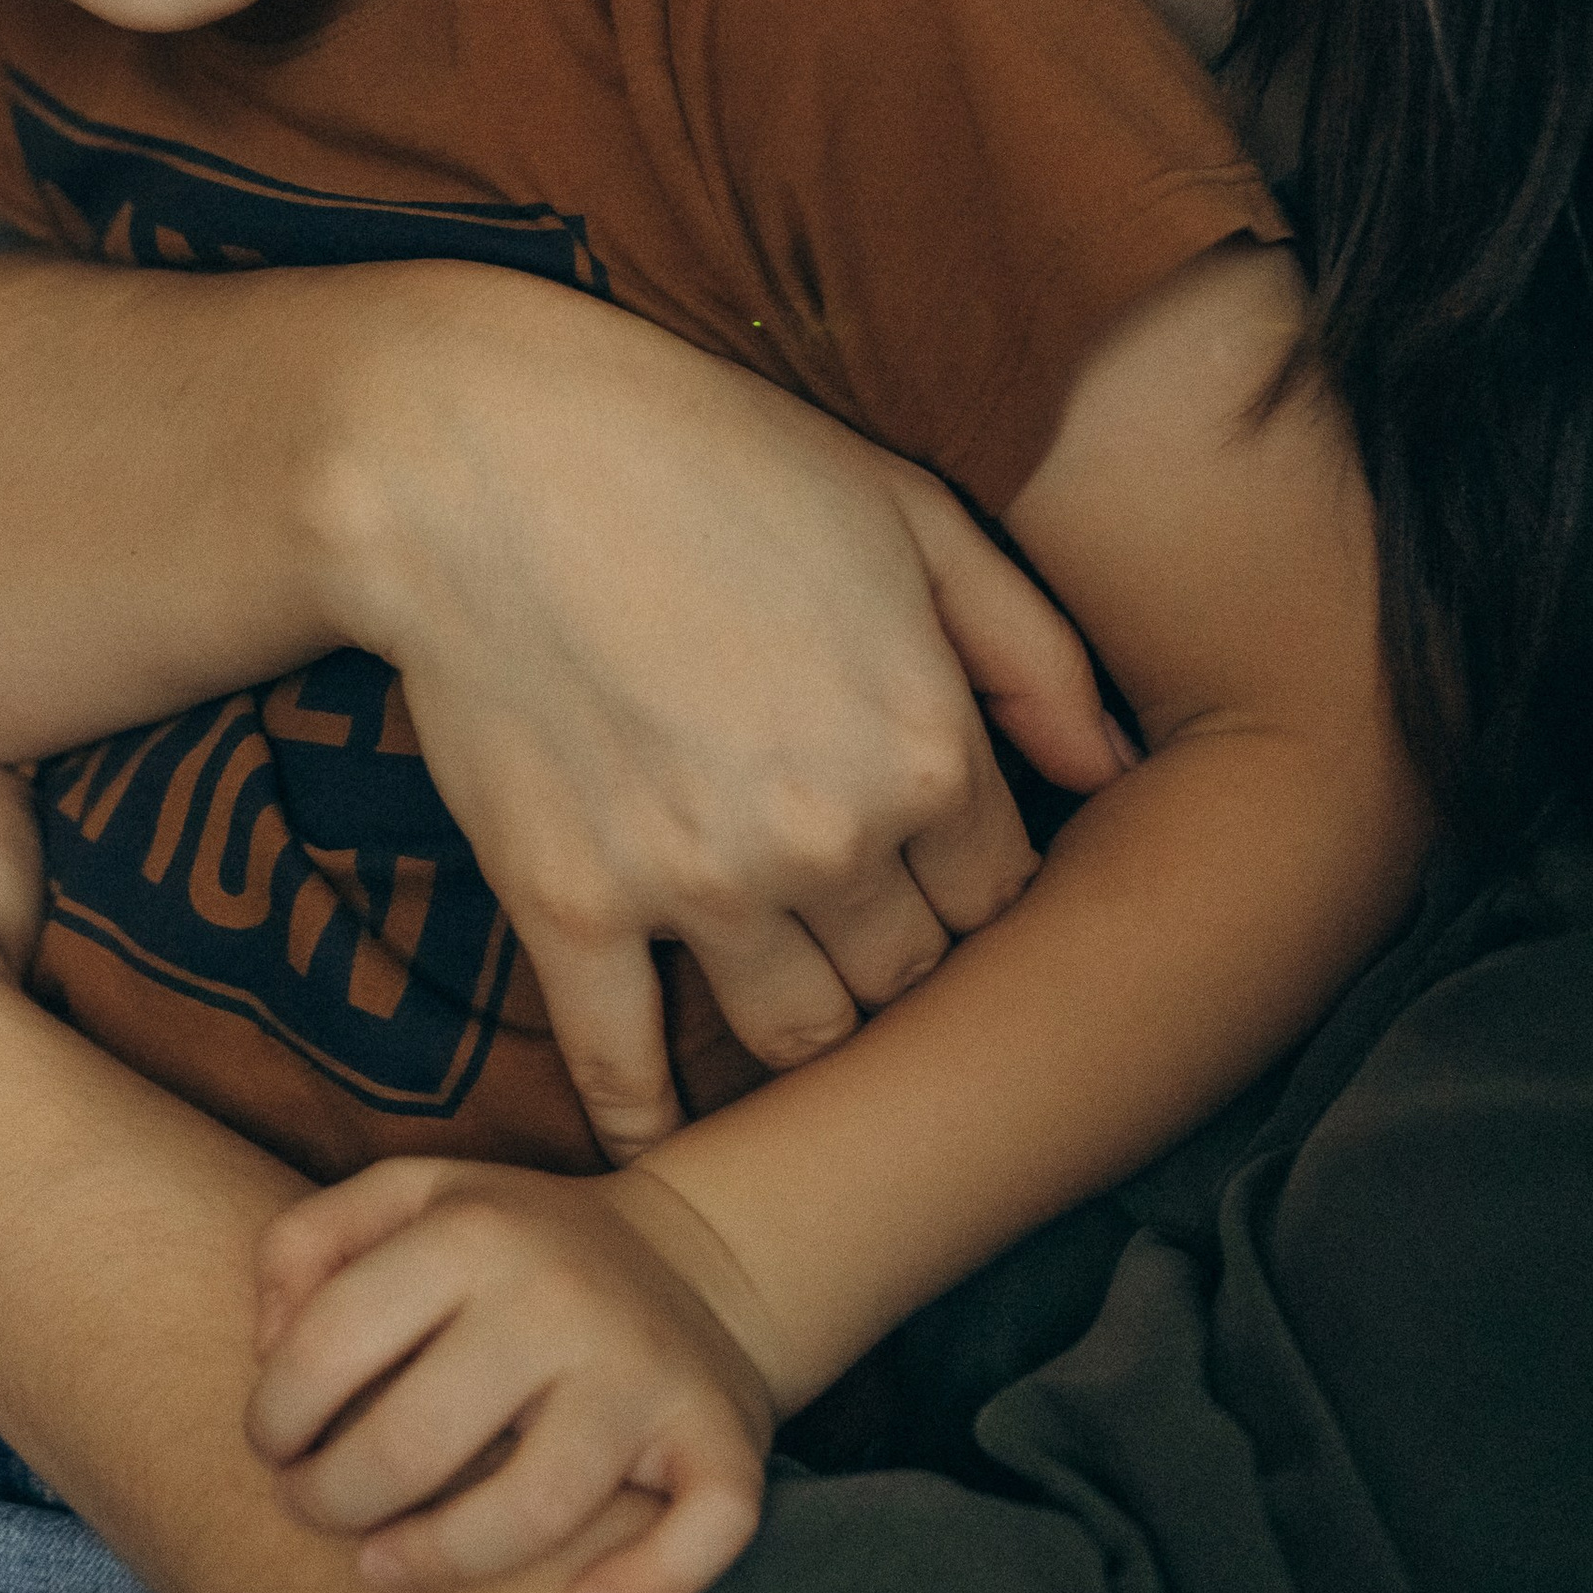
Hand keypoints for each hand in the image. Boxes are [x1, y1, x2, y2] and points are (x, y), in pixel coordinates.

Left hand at [245, 1152, 780, 1592]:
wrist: (696, 1257)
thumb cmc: (515, 1247)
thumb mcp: (409, 1195)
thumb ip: (307, 1241)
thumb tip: (266, 1345)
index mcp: (474, 1232)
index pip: (332, 1341)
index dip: (275, 1414)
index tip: (271, 1448)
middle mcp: (562, 1297)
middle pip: (416, 1441)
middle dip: (333, 1500)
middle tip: (313, 1511)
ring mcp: (645, 1372)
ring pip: (536, 1507)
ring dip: (439, 1561)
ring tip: (381, 1568)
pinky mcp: (722, 1435)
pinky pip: (703, 1530)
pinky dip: (646, 1587)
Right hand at [336, 271, 1127, 1159]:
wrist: (480, 457)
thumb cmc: (706, 457)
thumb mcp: (909, 511)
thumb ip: (1030, 650)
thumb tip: (1112, 774)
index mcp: (929, 746)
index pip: (997, 895)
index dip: (966, 882)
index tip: (924, 864)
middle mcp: (830, 839)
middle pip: (907, 977)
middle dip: (895, 954)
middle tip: (849, 919)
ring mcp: (697, 886)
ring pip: (796, 1036)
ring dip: (802, 1026)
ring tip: (777, 988)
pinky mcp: (570, 907)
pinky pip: (622, 1064)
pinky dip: (644, 1116)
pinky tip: (657, 1136)